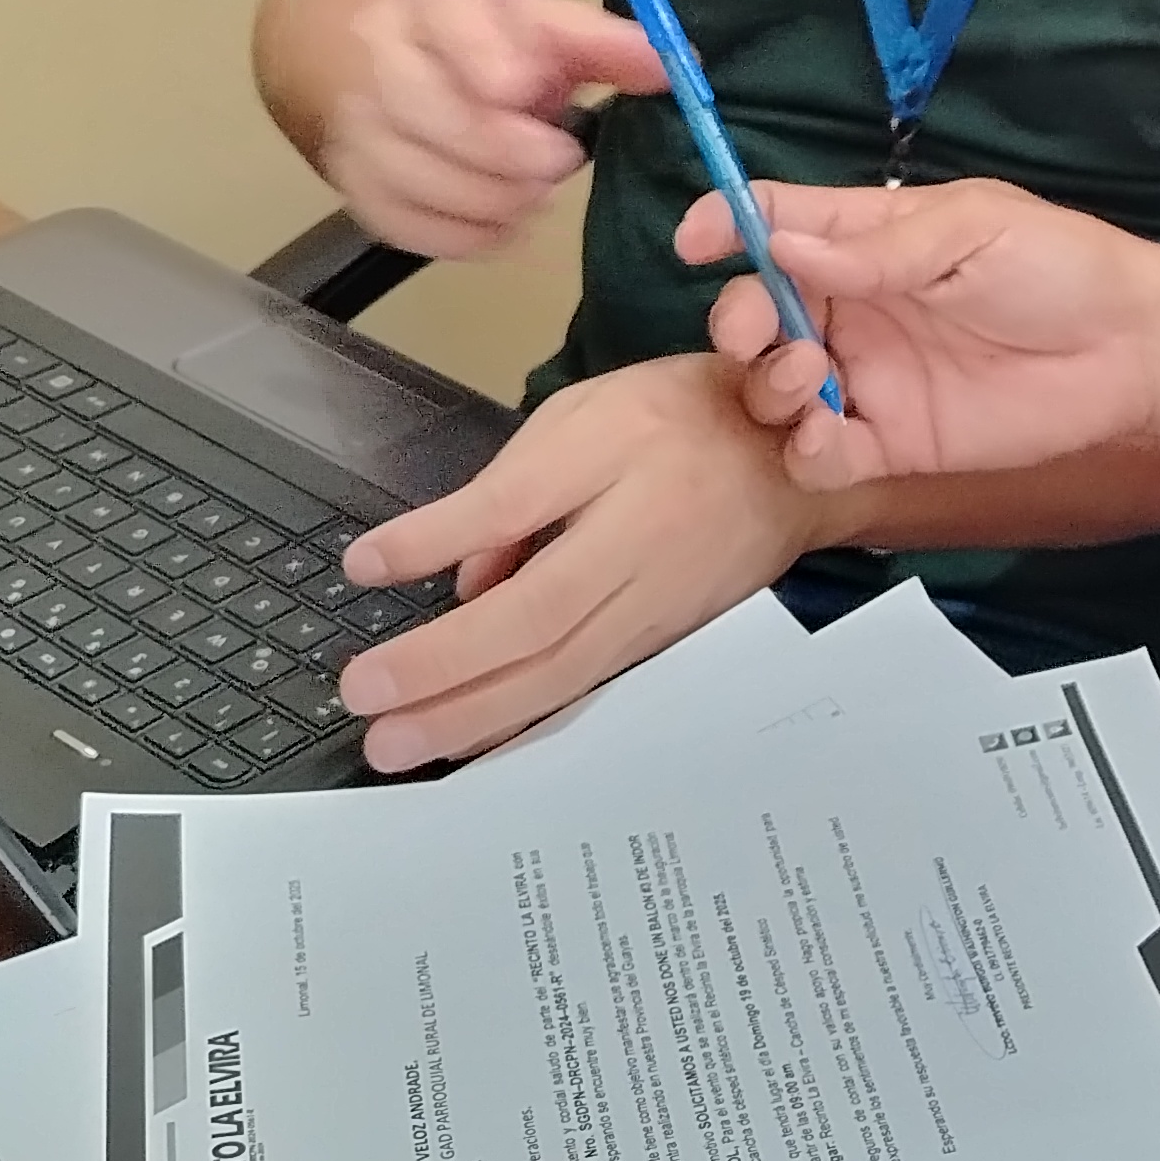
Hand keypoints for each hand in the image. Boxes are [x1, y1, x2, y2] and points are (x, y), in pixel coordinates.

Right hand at [321, 0, 664, 258]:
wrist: (396, 44)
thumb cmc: (487, 30)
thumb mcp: (545, 15)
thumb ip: (606, 42)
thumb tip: (674, 65)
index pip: (447, 16)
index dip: (484, 57)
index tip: (527, 90)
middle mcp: (377, 47)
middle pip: (425, 108)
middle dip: (501, 148)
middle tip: (561, 161)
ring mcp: (354, 115)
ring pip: (408, 171)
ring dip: (485, 197)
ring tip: (536, 192)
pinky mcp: (353, 177)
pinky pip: (395, 220)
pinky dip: (456, 235)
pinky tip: (503, 224)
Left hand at [331, 354, 833, 770]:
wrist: (796, 460)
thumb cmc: (679, 421)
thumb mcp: (590, 414)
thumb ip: (516, 488)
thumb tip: (460, 580)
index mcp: (623, 467)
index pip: (518, 508)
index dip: (439, 541)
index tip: (363, 566)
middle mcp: (642, 551)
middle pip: (538, 622)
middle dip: (446, 668)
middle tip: (364, 698)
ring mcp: (657, 610)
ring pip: (562, 674)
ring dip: (474, 716)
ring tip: (397, 742)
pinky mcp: (663, 644)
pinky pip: (587, 693)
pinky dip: (526, 725)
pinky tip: (473, 746)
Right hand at [684, 179, 1159, 487]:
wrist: (1131, 350)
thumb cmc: (1060, 267)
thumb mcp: (972, 231)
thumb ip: (876, 250)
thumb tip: (782, 246)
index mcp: (867, 241)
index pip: (775, 223)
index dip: (726, 225)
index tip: (697, 241)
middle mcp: (853, 308)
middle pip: (756, 311)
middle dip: (736, 319)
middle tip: (754, 332)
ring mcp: (867, 378)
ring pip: (773, 386)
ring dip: (766, 384)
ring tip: (808, 376)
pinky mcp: (891, 443)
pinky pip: (819, 455)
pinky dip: (805, 450)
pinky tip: (828, 435)